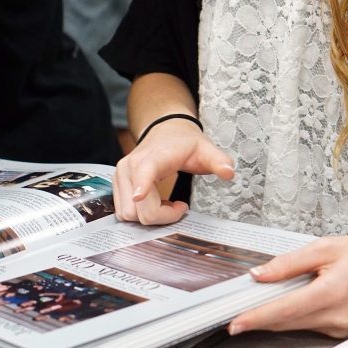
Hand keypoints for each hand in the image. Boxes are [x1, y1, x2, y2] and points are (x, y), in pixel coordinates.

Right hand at [113, 118, 234, 224]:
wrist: (166, 131)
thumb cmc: (184, 142)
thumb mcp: (205, 148)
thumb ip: (218, 160)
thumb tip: (229, 172)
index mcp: (153, 156)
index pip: (143, 172)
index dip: (141, 187)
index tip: (141, 197)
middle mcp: (130, 166)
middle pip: (139, 208)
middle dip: (162, 216)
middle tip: (180, 207)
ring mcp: (121, 176)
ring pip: (129, 214)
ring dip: (150, 216)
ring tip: (167, 203)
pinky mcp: (118, 185)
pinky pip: (125, 212)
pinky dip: (141, 214)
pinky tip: (156, 203)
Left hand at [228, 234, 347, 337]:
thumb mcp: (328, 246)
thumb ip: (290, 262)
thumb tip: (261, 274)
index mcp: (331, 294)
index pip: (284, 311)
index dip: (256, 318)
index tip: (234, 322)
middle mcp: (335, 318)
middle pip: (285, 323)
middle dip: (259, 317)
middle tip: (234, 309)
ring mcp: (339, 329)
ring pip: (296, 325)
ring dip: (275, 315)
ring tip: (261, 298)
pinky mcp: (341, 331)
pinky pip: (309, 324)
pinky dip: (294, 314)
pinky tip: (289, 299)